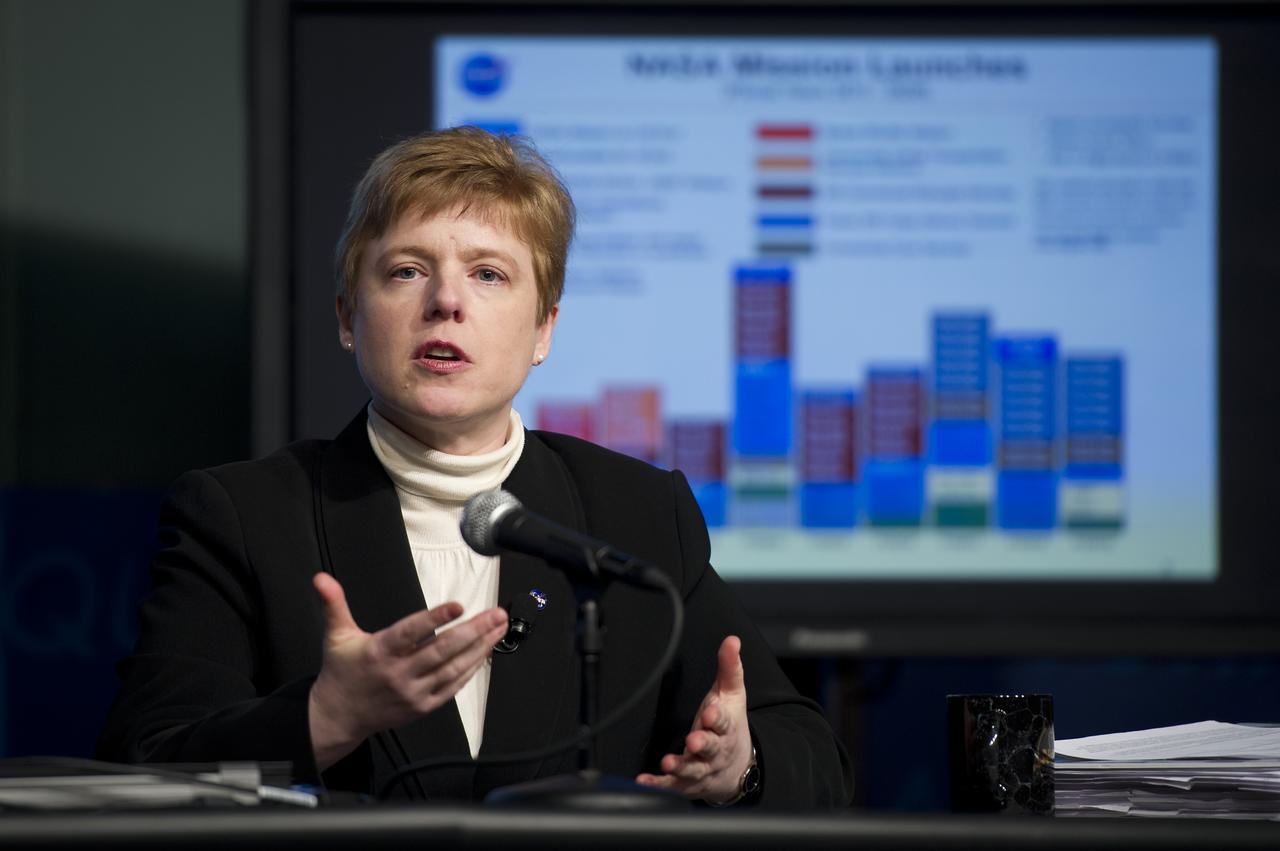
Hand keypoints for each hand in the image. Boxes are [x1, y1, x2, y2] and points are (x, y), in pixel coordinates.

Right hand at [307, 572, 507, 769]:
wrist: (339, 716)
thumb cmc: (341, 671)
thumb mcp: (336, 635)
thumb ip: (334, 604)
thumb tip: (321, 578)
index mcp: (379, 651)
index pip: (411, 632)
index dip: (435, 618)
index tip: (458, 605)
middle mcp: (398, 673)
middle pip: (442, 650)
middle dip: (474, 630)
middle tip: (496, 614)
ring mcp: (413, 692)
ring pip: (453, 668)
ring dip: (480, 647)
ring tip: (498, 628)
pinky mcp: (422, 706)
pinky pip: (452, 687)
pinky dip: (471, 670)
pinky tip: (485, 652)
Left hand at [635, 635, 752, 803]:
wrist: (738, 767)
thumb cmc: (730, 726)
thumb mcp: (732, 695)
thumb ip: (729, 667)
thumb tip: (731, 640)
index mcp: (726, 727)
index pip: (723, 721)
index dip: (716, 718)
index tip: (710, 713)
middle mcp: (715, 750)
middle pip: (710, 748)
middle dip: (702, 744)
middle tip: (693, 740)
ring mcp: (702, 768)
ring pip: (693, 770)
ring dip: (680, 766)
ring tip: (667, 763)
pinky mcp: (687, 783)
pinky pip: (673, 786)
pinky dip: (659, 785)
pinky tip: (644, 781)